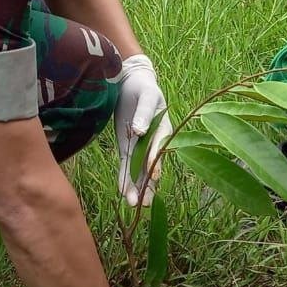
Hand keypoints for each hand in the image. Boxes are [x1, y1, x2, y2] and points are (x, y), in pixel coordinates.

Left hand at [114, 54, 172, 207]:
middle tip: (144, 203)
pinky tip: (123, 192)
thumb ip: (144, 113)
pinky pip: (126, 165)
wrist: (131, 83)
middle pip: (151, 166)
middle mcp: (153, 142)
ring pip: (139, 171)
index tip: (153, 175)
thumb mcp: (146, 96)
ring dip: (136, 187)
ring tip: (132, 204)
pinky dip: (124, 178)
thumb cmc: (144, 87)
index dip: (156, 160)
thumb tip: (140, 131)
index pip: (160, 147)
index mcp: (163, 128)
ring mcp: (140, 147)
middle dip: (147, 185)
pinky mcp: (127, 147)